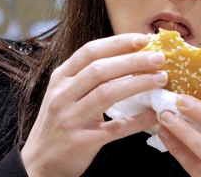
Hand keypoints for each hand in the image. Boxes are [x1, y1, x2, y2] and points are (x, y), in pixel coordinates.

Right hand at [21, 34, 167, 176]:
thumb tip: (131, 56)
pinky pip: (115, 128)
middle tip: (159, 57)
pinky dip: (137, 120)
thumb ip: (90, 76)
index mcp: (61, 78)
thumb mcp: (66, 92)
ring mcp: (70, 119)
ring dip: (138, 84)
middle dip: (133, 61)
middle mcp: (62, 95)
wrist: (40, 162)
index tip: (142, 39)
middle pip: (100, 70)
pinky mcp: (82, 141)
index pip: (90, 52)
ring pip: (107, 94)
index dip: (117, 43)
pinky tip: (154, 113)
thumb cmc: (60, 121)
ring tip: (160, 78)